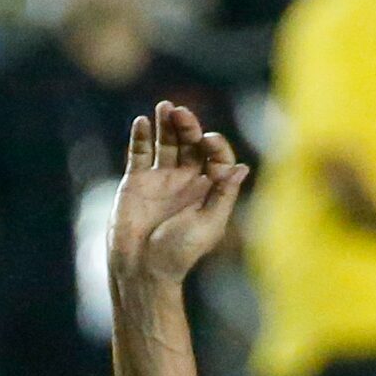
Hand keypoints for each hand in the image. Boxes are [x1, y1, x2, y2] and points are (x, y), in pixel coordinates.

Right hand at [108, 99, 247, 290]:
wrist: (141, 269)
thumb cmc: (178, 254)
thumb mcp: (209, 226)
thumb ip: (223, 195)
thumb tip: (241, 166)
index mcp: (207, 190)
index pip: (215, 156)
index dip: (214, 144)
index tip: (207, 140)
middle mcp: (185, 180)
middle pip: (190, 144)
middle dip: (188, 127)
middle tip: (181, 113)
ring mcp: (159, 179)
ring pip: (165, 143)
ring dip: (166, 124)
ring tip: (165, 106)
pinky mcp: (135, 182)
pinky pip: (139, 154)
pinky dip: (141, 137)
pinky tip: (142, 122)